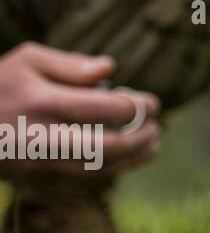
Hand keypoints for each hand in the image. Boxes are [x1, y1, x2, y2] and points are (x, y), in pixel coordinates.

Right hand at [0, 42, 161, 179]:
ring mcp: (40, 157)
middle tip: (158, 126)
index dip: (137, 107)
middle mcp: (43, 134)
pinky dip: (113, 167)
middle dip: (140, 138)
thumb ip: (70, 64)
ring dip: (132, 158)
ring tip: (154, 143)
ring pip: (96, 167)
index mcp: (44, 101)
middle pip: (106, 147)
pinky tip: (131, 156)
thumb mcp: (27, 59)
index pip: (105, 109)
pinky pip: (82, 173)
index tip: (153, 103)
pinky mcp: (37, 170)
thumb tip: (109, 68)